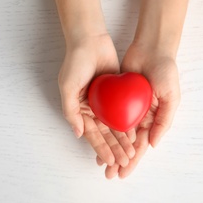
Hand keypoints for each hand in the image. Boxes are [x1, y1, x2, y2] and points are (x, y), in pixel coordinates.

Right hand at [58, 33, 134, 166]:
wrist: (90, 40)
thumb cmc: (75, 63)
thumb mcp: (67, 87)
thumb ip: (70, 111)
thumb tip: (78, 133)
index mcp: (78, 108)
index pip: (90, 133)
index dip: (99, 148)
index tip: (109, 161)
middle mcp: (91, 107)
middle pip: (104, 133)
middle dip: (113, 148)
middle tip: (123, 162)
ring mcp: (104, 101)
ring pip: (115, 125)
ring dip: (122, 140)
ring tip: (131, 153)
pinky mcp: (116, 92)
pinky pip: (123, 111)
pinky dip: (128, 123)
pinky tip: (135, 135)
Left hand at [97, 41, 180, 177]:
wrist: (150, 47)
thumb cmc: (165, 71)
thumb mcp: (170, 97)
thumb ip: (163, 120)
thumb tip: (152, 144)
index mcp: (152, 118)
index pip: (139, 144)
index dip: (131, 159)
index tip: (122, 172)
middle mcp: (137, 114)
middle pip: (124, 141)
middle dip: (116, 157)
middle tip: (107, 172)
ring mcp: (124, 105)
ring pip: (113, 130)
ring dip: (107, 145)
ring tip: (98, 160)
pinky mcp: (113, 94)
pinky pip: (105, 112)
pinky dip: (100, 125)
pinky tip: (93, 135)